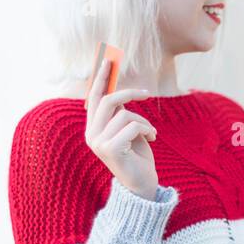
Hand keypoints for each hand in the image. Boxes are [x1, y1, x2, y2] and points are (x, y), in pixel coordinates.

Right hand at [83, 57, 159, 199]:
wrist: (143, 184)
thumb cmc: (137, 156)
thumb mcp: (128, 130)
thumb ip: (120, 113)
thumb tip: (118, 91)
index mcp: (93, 128)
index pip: (94, 98)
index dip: (101, 79)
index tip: (109, 60)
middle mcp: (91, 135)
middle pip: (108, 101)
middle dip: (129, 94)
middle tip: (147, 93)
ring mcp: (99, 143)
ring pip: (125, 114)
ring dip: (144, 121)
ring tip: (150, 133)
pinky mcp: (111, 149)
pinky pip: (132, 126)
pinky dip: (147, 129)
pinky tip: (152, 139)